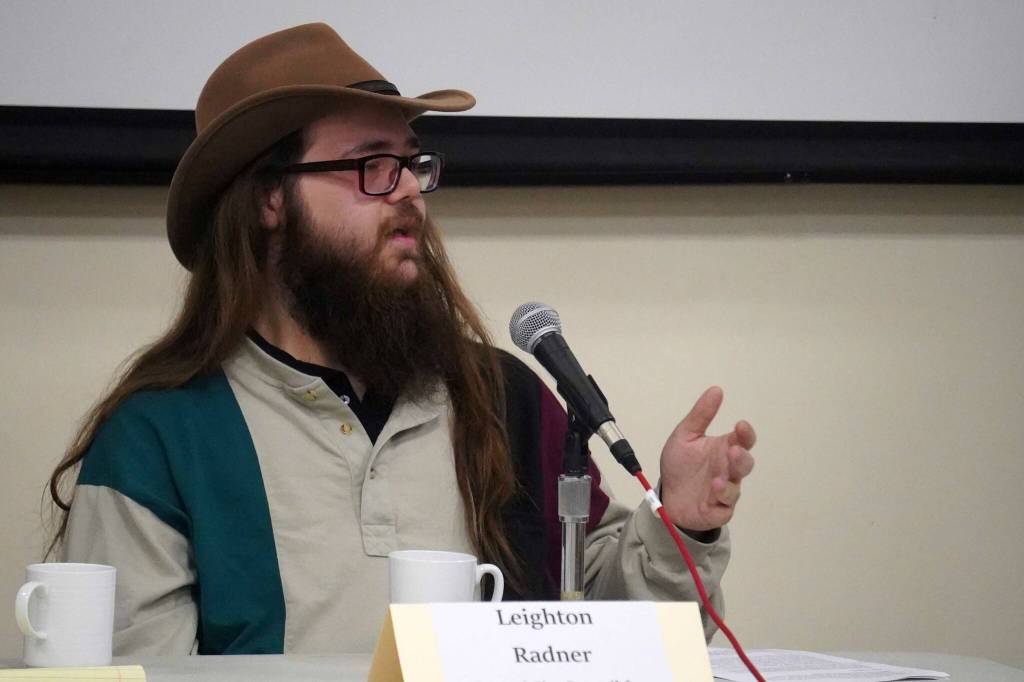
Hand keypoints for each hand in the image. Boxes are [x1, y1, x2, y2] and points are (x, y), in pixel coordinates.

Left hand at [659, 386, 755, 531]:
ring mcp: (725, 491)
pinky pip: (724, 506)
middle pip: (745, 464)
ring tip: (718, 479)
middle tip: (733, 451)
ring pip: (736, 487)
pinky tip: (713, 491)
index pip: (743, 440)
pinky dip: (721, 500)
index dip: (746, 434)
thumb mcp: (685, 436)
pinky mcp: (718, 509)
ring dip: (729, 483)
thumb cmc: (680, 465)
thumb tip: (716, 389)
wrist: (667, 496)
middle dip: (742, 458)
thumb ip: (701, 415)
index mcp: (723, 449)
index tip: (740, 425)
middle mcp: (728, 470)